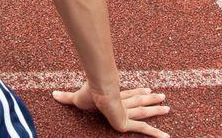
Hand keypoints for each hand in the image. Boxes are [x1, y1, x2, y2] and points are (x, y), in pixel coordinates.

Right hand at [52, 83, 169, 136]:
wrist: (97, 94)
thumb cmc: (88, 94)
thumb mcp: (76, 98)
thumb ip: (67, 98)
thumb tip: (53, 94)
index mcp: (113, 96)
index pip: (127, 94)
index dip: (137, 91)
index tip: (146, 88)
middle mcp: (123, 102)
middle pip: (139, 101)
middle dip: (150, 98)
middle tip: (162, 96)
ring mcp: (127, 112)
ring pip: (144, 111)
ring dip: (156, 109)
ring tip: (168, 107)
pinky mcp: (128, 122)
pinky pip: (144, 129)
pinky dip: (156, 134)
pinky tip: (167, 137)